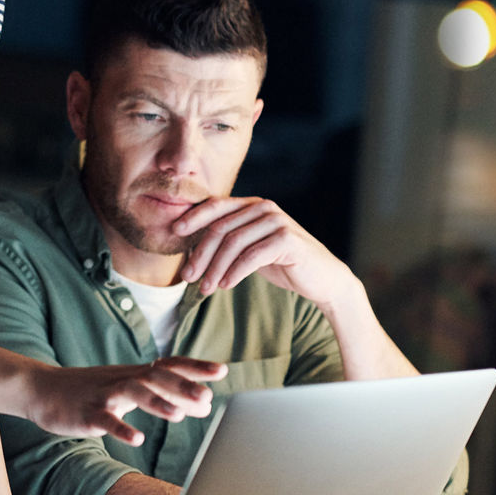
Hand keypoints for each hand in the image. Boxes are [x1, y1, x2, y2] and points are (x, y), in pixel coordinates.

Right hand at [26, 357, 225, 444]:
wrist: (42, 389)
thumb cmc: (92, 391)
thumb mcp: (129, 390)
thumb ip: (166, 395)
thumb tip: (205, 403)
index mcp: (135, 374)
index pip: (169, 365)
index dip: (194, 367)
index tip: (222, 369)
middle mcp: (122, 379)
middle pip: (155, 377)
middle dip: (181, 386)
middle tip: (206, 397)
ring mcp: (104, 395)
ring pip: (132, 393)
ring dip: (156, 403)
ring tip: (178, 415)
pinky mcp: (86, 413)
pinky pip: (105, 420)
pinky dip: (122, 429)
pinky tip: (137, 440)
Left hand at [173, 196, 357, 307]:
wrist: (321, 279)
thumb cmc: (281, 263)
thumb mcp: (249, 250)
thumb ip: (226, 243)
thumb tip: (188, 252)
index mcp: (252, 205)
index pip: (216, 206)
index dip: (193, 218)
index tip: (174, 232)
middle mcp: (264, 208)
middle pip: (220, 228)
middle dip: (200, 254)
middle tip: (188, 277)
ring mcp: (277, 221)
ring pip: (233, 243)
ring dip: (215, 268)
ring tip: (205, 289)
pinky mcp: (287, 239)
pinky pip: (252, 256)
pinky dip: (236, 272)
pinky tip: (225, 285)